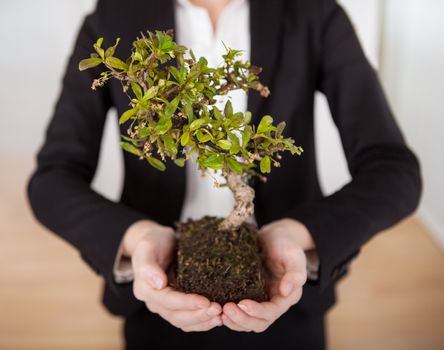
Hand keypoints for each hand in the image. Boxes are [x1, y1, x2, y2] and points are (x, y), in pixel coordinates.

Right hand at [123, 220, 222, 331]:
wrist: (159, 241)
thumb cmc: (154, 241)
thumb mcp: (147, 247)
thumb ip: (148, 266)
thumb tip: (158, 284)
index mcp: (145, 289)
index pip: (168, 301)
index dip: (187, 303)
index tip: (205, 302)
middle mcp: (155, 302)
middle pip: (177, 316)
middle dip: (198, 315)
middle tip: (218, 309)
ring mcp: (166, 305)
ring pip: (184, 321)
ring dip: (203, 321)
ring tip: (221, 316)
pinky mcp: (178, 304)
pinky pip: (189, 318)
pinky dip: (203, 321)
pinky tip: (218, 317)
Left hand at [222, 218, 313, 332]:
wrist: (273, 237)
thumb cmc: (285, 243)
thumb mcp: (293, 254)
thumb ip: (295, 273)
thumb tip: (286, 291)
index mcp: (287, 297)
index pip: (272, 312)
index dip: (257, 311)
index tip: (242, 304)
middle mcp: (273, 302)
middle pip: (258, 322)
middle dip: (242, 319)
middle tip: (226, 310)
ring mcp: (260, 300)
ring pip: (248, 321)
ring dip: (234, 320)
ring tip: (220, 312)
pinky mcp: (248, 295)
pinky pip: (239, 311)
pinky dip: (229, 314)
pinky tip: (217, 307)